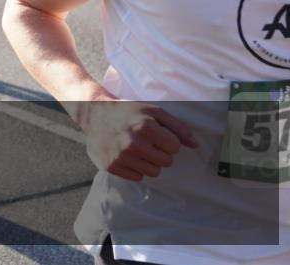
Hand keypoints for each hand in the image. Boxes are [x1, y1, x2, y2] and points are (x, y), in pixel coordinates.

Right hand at [80, 100, 198, 180]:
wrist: (94, 113)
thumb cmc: (127, 111)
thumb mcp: (153, 111)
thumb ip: (177, 127)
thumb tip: (195, 145)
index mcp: (147, 127)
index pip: (175, 147)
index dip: (168, 141)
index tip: (157, 134)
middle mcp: (134, 144)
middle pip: (166, 162)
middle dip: (160, 152)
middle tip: (146, 141)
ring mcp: (122, 157)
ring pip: (154, 172)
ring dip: (149, 162)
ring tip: (137, 148)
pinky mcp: (112, 166)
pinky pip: (138, 177)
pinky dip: (135, 168)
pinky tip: (126, 154)